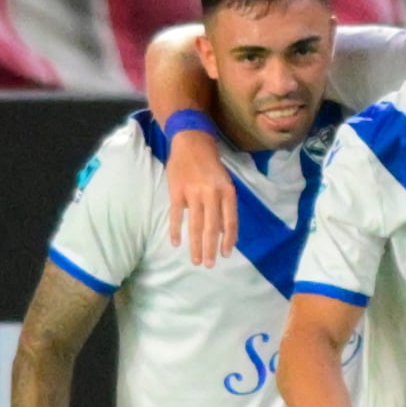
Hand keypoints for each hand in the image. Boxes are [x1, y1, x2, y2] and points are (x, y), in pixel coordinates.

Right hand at [164, 120, 235, 265]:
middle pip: (212, 227)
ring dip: (196, 245)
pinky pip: (176, 215)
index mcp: (226, 191)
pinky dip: (175, 230)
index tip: (225, 254)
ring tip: (195, 260)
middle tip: (209, 265)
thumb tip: (222, 231)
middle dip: (210, 249)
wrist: (191, 141)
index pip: (230, 221)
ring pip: (195, 225)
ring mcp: (193, 193)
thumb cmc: (210, 163)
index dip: (228, 239)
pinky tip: (176, 243)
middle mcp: (211, 194)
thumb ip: (224, 204)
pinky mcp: (176, 192)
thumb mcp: (224, 181)